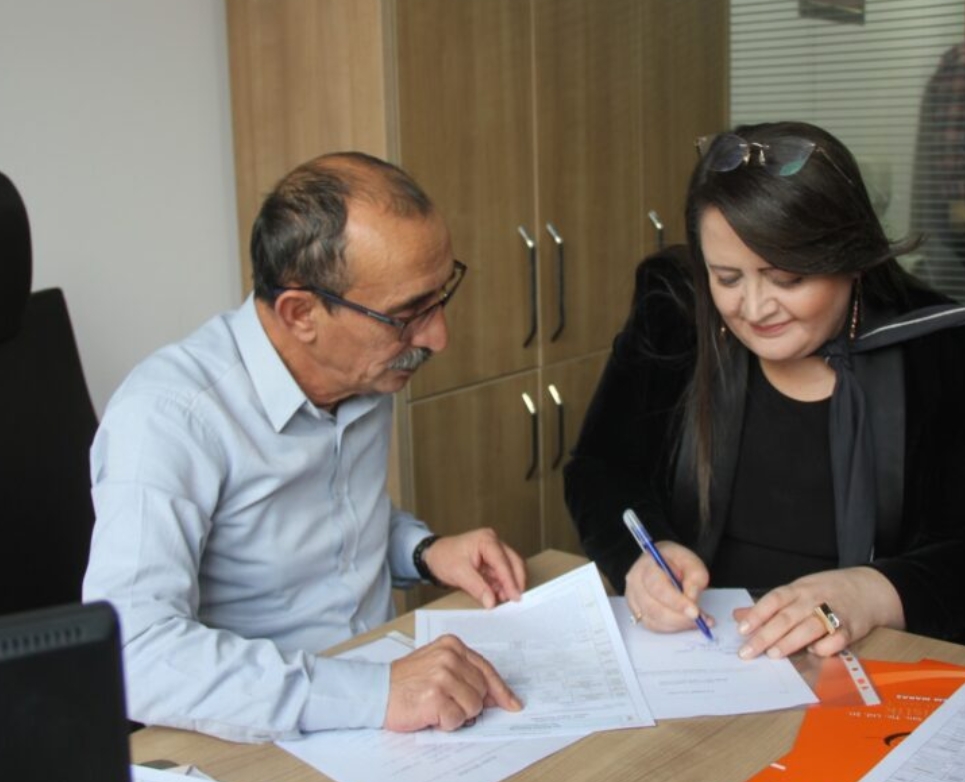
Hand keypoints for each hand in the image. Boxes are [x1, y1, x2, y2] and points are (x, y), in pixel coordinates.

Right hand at [384, 634, 522, 731]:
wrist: (376, 691)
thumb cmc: (406, 680)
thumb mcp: (437, 664)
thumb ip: (464, 672)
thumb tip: (495, 695)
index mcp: (452, 645)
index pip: (486, 669)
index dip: (501, 690)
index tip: (512, 703)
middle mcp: (449, 657)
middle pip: (482, 691)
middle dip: (469, 703)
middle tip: (446, 702)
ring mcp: (443, 676)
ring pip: (473, 707)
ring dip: (457, 714)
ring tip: (436, 706)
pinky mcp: (435, 697)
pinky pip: (457, 720)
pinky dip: (445, 723)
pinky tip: (429, 714)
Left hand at [422, 528, 525, 608]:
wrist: (434, 556)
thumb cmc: (443, 557)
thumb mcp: (459, 573)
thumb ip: (477, 588)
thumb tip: (492, 601)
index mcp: (486, 540)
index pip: (502, 562)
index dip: (510, 580)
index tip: (515, 596)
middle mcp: (493, 543)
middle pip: (513, 562)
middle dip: (515, 582)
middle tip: (515, 600)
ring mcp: (494, 551)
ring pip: (511, 569)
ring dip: (509, 585)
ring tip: (503, 599)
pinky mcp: (492, 561)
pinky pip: (503, 574)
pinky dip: (503, 585)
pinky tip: (498, 595)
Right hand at [624, 541, 712, 632]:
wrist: (666, 563)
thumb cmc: (677, 562)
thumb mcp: (692, 564)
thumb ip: (695, 579)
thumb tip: (691, 600)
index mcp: (647, 565)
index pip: (658, 587)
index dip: (677, 602)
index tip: (695, 612)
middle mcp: (635, 582)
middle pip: (653, 608)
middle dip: (679, 618)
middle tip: (700, 620)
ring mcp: (633, 598)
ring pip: (652, 621)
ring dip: (677, 624)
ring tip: (697, 621)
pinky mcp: (637, 611)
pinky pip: (653, 626)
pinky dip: (671, 627)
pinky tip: (685, 622)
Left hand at [732, 567, 904, 659]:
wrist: (869, 589)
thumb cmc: (827, 591)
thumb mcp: (797, 591)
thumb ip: (769, 606)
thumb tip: (739, 616)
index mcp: (798, 590)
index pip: (773, 600)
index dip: (757, 614)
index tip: (742, 630)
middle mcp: (813, 600)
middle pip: (787, 617)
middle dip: (765, 635)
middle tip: (748, 651)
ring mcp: (832, 613)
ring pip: (808, 627)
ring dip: (790, 642)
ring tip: (773, 654)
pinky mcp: (850, 628)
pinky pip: (836, 639)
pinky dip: (824, 647)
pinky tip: (812, 653)